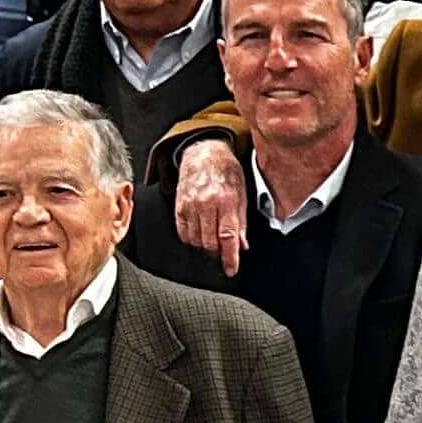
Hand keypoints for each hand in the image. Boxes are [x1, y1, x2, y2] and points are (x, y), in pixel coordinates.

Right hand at [174, 141, 249, 276]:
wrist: (203, 152)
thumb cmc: (226, 171)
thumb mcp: (242, 193)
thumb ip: (242, 222)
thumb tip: (242, 246)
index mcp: (226, 200)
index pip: (227, 237)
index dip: (230, 257)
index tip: (231, 270)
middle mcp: (206, 204)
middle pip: (209, 242)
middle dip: (218, 254)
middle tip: (223, 256)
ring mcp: (190, 205)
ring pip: (195, 240)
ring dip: (205, 248)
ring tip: (213, 245)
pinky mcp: (179, 206)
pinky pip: (183, 232)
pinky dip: (192, 240)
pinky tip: (199, 237)